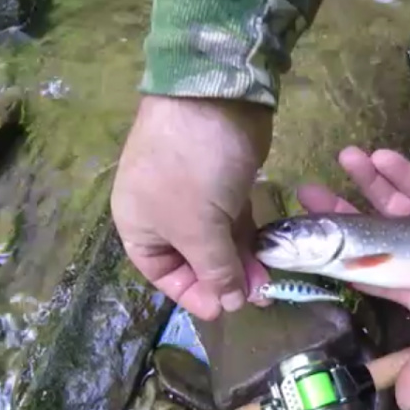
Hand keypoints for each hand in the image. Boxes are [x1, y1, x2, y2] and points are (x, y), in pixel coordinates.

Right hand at [111, 96, 272, 320]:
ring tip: (269, 286)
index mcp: (138, 226)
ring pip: (219, 243)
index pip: (162, 274)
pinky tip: (270, 259)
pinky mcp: (227, 184)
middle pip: (194, 261)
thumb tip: (229, 305)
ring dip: (242, 265)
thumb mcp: (196, 228)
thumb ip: (215, 270)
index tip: (224, 310)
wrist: (215, 99)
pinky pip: (236, 223)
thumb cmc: (190, 169)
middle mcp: (164, 215)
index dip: (191, 294)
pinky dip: (250, 241)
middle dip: (224, 282)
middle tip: (257, 298)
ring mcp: (198, 197)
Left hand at [297, 147, 409, 409]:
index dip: (333, 253)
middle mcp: (409, 250)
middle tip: (308, 191)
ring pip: (390, 200)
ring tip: (346, 157)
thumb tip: (404, 405)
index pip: (360, 268)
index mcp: (405, 283)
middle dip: (338, 209)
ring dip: (367, 180)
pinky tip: (382, 156)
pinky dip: (403, 171)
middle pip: (366, 228)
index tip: (304, 235)